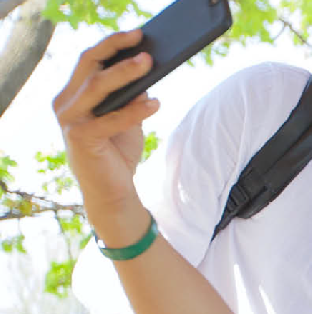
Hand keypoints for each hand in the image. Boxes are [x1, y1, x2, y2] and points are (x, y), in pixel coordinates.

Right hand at [53, 30, 159, 223]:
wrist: (112, 192)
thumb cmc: (118, 152)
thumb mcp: (127, 117)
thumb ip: (131, 95)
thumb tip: (147, 69)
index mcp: (73, 94)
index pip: (90, 60)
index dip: (112, 44)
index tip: (137, 33)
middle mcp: (65, 103)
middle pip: (90, 66)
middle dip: (116, 50)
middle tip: (143, 43)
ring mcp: (70, 120)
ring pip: (97, 88)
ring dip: (124, 74)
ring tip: (149, 64)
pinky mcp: (80, 139)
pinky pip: (110, 119)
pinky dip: (134, 110)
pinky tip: (155, 104)